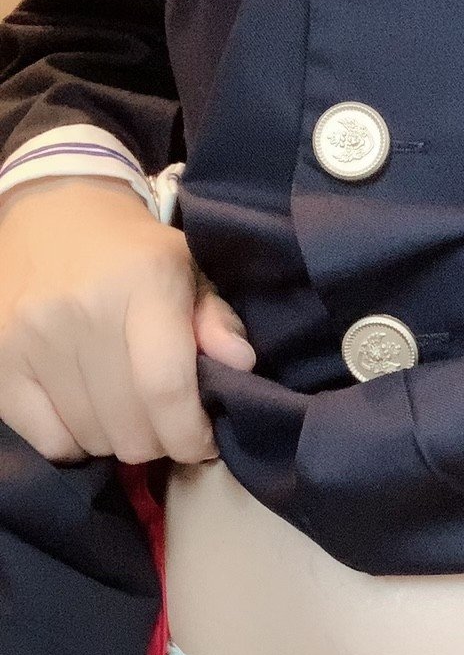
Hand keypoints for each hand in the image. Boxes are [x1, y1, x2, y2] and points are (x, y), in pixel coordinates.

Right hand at [0, 176, 255, 463]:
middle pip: (131, 427)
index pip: (166, 387)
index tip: (202, 442)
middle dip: (160, 442)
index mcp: (144, 282)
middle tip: (165, 425)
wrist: (52, 211)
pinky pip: (48, 441)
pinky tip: (87, 415)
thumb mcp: (188, 270)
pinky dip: (75, 443)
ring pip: (92, 439)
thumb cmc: (133, 253)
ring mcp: (32, 335)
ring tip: (127, 414)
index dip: (190, 434)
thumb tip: (240, 364)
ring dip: (119, 441)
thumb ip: (218, 319)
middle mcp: (83, 309)